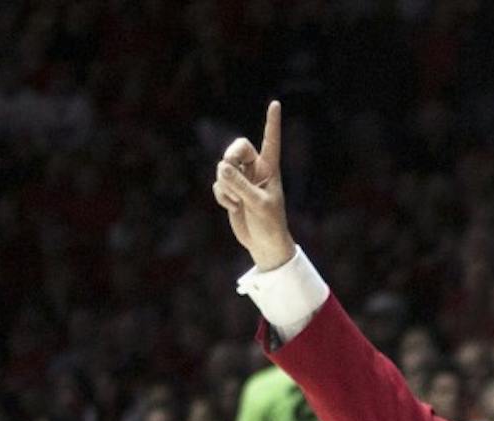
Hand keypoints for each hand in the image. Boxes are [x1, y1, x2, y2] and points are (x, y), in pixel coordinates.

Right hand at [213, 101, 295, 271]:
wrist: (264, 244)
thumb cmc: (270, 224)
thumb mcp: (258, 204)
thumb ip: (240, 184)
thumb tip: (221, 167)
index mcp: (270, 169)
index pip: (271, 141)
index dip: (272, 123)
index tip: (275, 104)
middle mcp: (256, 170)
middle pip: (237, 147)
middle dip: (230, 156)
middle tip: (228, 168)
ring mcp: (242, 181)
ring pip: (223, 168)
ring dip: (225, 184)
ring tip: (236, 201)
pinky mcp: (230, 192)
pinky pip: (218, 184)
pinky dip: (221, 195)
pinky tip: (232, 207)